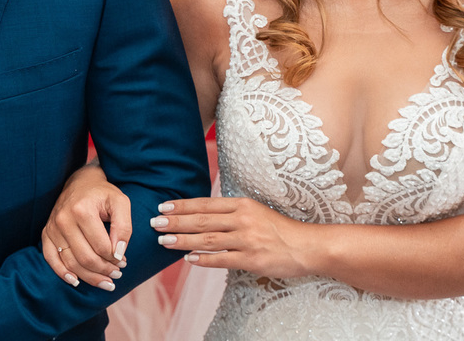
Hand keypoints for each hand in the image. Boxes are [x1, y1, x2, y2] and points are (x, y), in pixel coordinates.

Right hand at [42, 163, 129, 289]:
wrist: (80, 182)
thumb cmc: (103, 193)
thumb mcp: (120, 203)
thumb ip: (124, 227)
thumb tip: (118, 254)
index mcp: (82, 210)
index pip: (101, 246)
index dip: (115, 259)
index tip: (123, 261)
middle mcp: (64, 219)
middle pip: (85, 258)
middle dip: (104, 271)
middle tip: (117, 274)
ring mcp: (53, 227)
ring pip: (70, 262)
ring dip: (89, 277)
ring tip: (105, 281)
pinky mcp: (47, 232)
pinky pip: (51, 258)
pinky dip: (62, 273)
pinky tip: (76, 281)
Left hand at [153, 197, 312, 278]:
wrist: (308, 246)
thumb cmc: (280, 229)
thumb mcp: (255, 211)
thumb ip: (231, 212)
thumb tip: (203, 214)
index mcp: (242, 204)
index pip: (205, 204)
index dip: (183, 205)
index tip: (163, 206)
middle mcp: (243, 219)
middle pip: (202, 220)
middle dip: (176, 221)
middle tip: (155, 222)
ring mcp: (247, 240)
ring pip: (208, 240)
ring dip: (183, 240)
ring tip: (164, 240)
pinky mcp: (252, 259)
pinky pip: (222, 259)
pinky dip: (204, 259)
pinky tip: (188, 259)